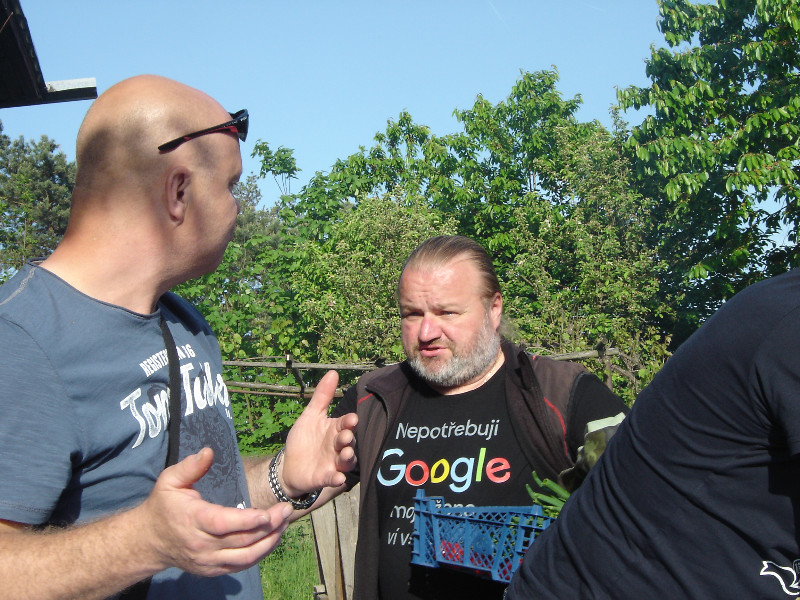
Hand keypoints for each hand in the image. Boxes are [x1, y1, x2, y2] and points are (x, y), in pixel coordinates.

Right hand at [138, 447, 292, 576]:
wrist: (148, 541)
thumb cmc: (163, 506)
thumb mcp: (169, 481)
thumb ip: (190, 466)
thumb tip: (209, 452)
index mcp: (193, 520)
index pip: (223, 524)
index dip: (247, 521)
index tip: (268, 513)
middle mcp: (201, 545)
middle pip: (241, 540)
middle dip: (268, 527)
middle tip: (286, 510)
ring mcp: (208, 561)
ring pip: (245, 558)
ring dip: (268, 542)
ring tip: (284, 524)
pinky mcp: (213, 570)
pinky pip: (241, 565)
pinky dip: (260, 554)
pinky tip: (272, 539)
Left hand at [281, 370, 357, 495]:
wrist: (289, 465)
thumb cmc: (304, 439)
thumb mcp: (310, 416)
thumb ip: (322, 396)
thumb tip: (333, 372)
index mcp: (335, 429)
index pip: (345, 424)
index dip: (349, 422)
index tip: (351, 419)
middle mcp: (338, 446)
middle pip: (348, 441)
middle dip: (348, 438)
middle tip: (346, 436)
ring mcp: (334, 462)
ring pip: (346, 460)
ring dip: (348, 457)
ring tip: (346, 453)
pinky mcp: (326, 477)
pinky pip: (334, 477)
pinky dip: (337, 477)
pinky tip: (338, 477)